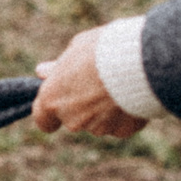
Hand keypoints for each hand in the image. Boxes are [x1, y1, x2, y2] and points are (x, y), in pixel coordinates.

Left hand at [32, 27, 147, 137]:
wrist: (138, 61)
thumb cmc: (102, 49)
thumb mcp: (76, 49)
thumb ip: (59, 67)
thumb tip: (42, 72)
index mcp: (53, 99)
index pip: (43, 120)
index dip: (50, 115)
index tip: (59, 105)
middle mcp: (71, 119)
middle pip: (74, 118)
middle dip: (84, 106)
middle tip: (99, 82)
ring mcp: (97, 127)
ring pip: (100, 121)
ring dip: (106, 108)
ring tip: (121, 83)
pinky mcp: (121, 131)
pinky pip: (122, 124)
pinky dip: (126, 113)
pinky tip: (134, 94)